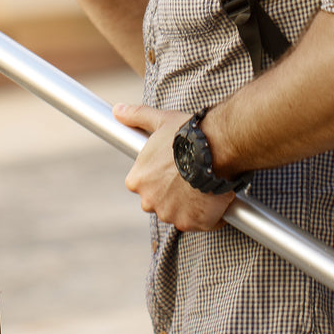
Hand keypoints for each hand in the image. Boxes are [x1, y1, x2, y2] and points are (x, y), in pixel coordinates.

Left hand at [117, 102, 233, 231]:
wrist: (216, 147)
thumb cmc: (186, 134)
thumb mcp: (159, 120)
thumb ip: (136, 116)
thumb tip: (117, 110)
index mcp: (137, 181)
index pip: (144, 185)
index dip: (160, 177)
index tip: (173, 169)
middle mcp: (148, 201)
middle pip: (160, 201)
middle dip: (174, 193)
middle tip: (190, 177)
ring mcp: (170, 215)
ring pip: (180, 213)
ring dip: (191, 205)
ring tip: (204, 185)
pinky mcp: (193, 223)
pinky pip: (202, 222)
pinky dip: (209, 215)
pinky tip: (215, 197)